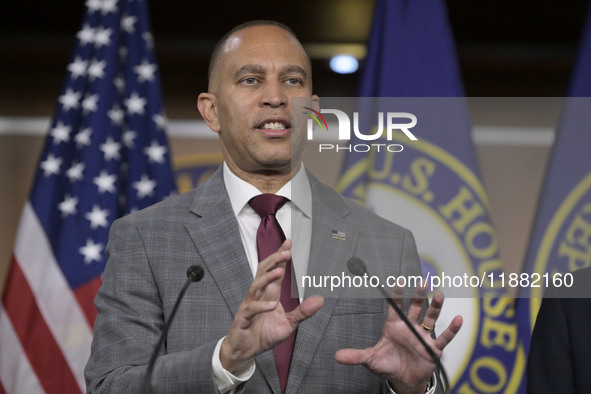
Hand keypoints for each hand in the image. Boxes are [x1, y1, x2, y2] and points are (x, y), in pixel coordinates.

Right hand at [220, 240, 323, 372]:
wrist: (244, 351)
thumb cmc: (263, 334)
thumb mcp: (288, 324)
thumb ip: (303, 312)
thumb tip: (320, 300)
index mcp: (268, 294)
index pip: (274, 270)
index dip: (281, 257)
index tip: (289, 244)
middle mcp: (258, 296)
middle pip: (264, 272)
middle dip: (274, 260)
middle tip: (286, 251)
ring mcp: (249, 306)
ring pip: (256, 286)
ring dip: (267, 278)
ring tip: (279, 271)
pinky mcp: (243, 319)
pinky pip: (252, 309)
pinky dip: (261, 306)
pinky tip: (272, 305)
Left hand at [334, 282, 461, 393]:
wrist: (402, 381)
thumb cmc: (387, 365)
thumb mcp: (370, 360)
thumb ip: (356, 356)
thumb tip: (337, 356)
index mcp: (393, 326)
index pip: (395, 306)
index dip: (397, 294)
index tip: (400, 280)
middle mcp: (409, 327)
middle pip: (415, 307)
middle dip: (418, 294)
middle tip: (422, 281)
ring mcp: (422, 337)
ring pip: (430, 318)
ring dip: (435, 306)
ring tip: (440, 294)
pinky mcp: (433, 349)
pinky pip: (444, 337)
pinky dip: (452, 329)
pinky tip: (458, 319)